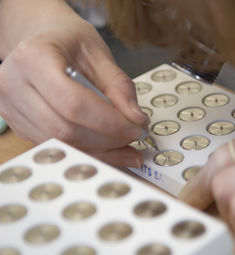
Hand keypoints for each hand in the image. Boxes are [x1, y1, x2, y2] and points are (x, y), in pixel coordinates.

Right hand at [0, 0, 147, 166]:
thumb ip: (119, 86)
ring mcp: (11, 108)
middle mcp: (14, 85)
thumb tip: (136, 118)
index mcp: (34, 59)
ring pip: (62, 143)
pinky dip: (87, 150)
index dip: (110, 122)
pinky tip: (107, 147)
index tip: (136, 127)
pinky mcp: (19, 125)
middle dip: (108, 139)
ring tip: (125, 144)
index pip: (74, 104)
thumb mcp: (99, 54)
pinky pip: (57, 146)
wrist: (43, 38)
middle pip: (66, 130)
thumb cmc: (68, 41)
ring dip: (100, 150)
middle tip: (134, 136)